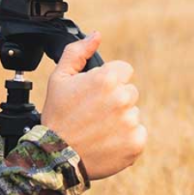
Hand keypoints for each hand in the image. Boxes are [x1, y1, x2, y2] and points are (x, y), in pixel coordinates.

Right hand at [41, 32, 146, 181]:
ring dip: (120, 121)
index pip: (124, 71)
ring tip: (97, 130)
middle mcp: (122, 98)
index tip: (95, 95)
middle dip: (115, 101)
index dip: (108, 81)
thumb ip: (77, 52)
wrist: (56, 158)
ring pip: (132, 114)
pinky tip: (106, 142)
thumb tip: (96, 36)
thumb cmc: (57, 117)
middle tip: (93, 115)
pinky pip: (138, 135)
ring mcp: (131, 122)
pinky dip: (125, 140)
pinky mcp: (136, 143)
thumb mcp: (59, 79)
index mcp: (106, 79)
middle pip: (129, 92)